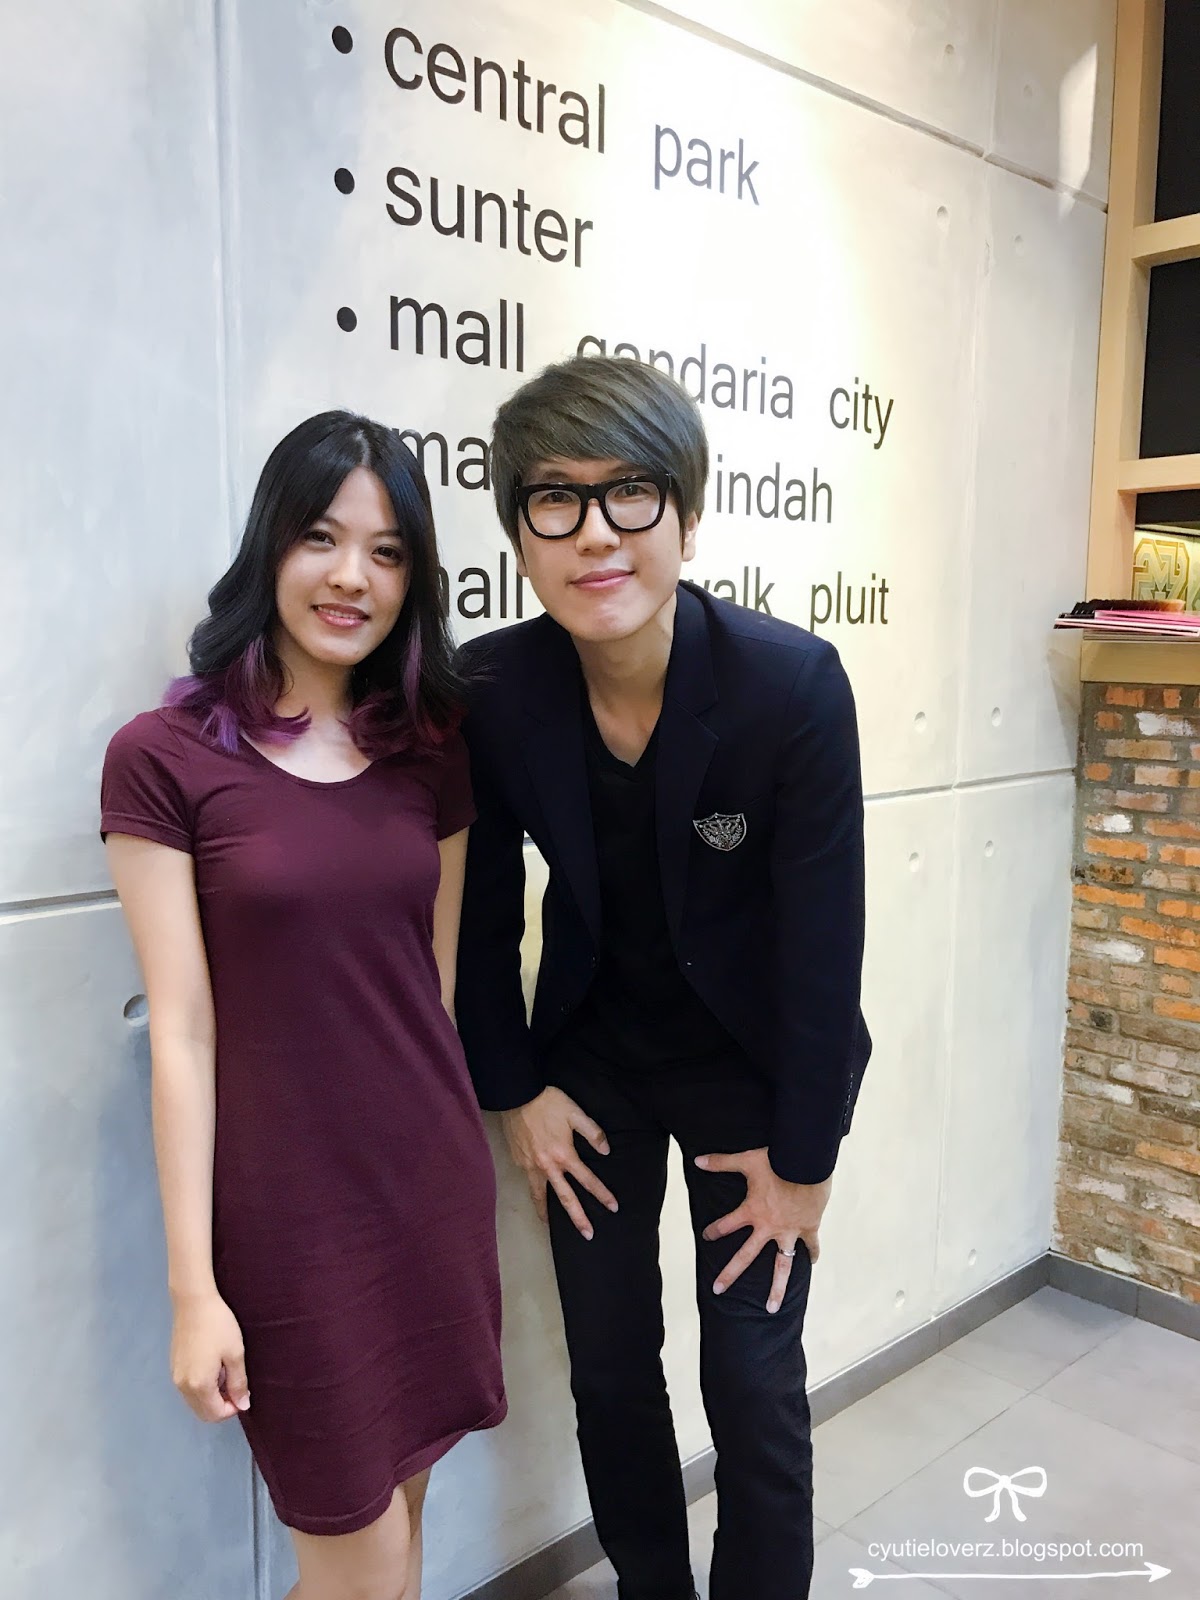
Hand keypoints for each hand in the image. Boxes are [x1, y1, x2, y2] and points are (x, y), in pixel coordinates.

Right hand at [170, 1289, 249, 1421]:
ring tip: (225, 1374)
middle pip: (203, 1412)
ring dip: (212, 1398)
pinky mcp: (174, 1367)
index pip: (215, 1414)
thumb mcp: (235, 1353)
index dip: (233, 1409)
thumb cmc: (219, 1326)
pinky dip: (202, 1388)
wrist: (194, 1302)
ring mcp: (175, 1377)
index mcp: (199, 1385)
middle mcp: (183, 1386)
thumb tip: (243, 1405)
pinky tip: (213, 1368)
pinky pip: (189, 1390)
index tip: (243, 1391)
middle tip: (236, 1385)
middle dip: (222, 1406)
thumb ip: (238, 1383)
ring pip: (195, 1402)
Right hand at [501, 1087, 617, 1239]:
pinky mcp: (518, 1162)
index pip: (587, 1180)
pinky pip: (529, 1182)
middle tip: (588, 1235)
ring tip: (551, 1227)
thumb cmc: (547, 1102)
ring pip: (539, 1196)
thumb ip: (593, 1132)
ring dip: (546, 1213)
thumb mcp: (575, 1112)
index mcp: (564, 1155)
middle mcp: (547, 1166)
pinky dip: (534, 1192)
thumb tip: (606, 1150)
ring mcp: (530, 1166)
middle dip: (578, 1218)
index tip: (613, 1207)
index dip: (602, 1194)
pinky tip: (537, 1194)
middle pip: (565, 1198)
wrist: (516, 1095)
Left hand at [695, 1147, 832, 1312]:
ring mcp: (789, 1231)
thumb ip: (722, 1162)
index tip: (707, 1236)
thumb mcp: (747, 1160)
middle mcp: (768, 1227)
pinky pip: (810, 1246)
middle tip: (717, 1290)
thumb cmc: (778, 1160)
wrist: (809, 1164)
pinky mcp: (808, 1228)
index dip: (714, 1230)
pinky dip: (812, 1254)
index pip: (726, 1225)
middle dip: (730, 1273)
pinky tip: (811, 1264)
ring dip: (777, 1288)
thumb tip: (697, 1159)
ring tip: (771, 1308)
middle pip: (745, 1256)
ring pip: (782, 1266)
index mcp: (752, 1212)